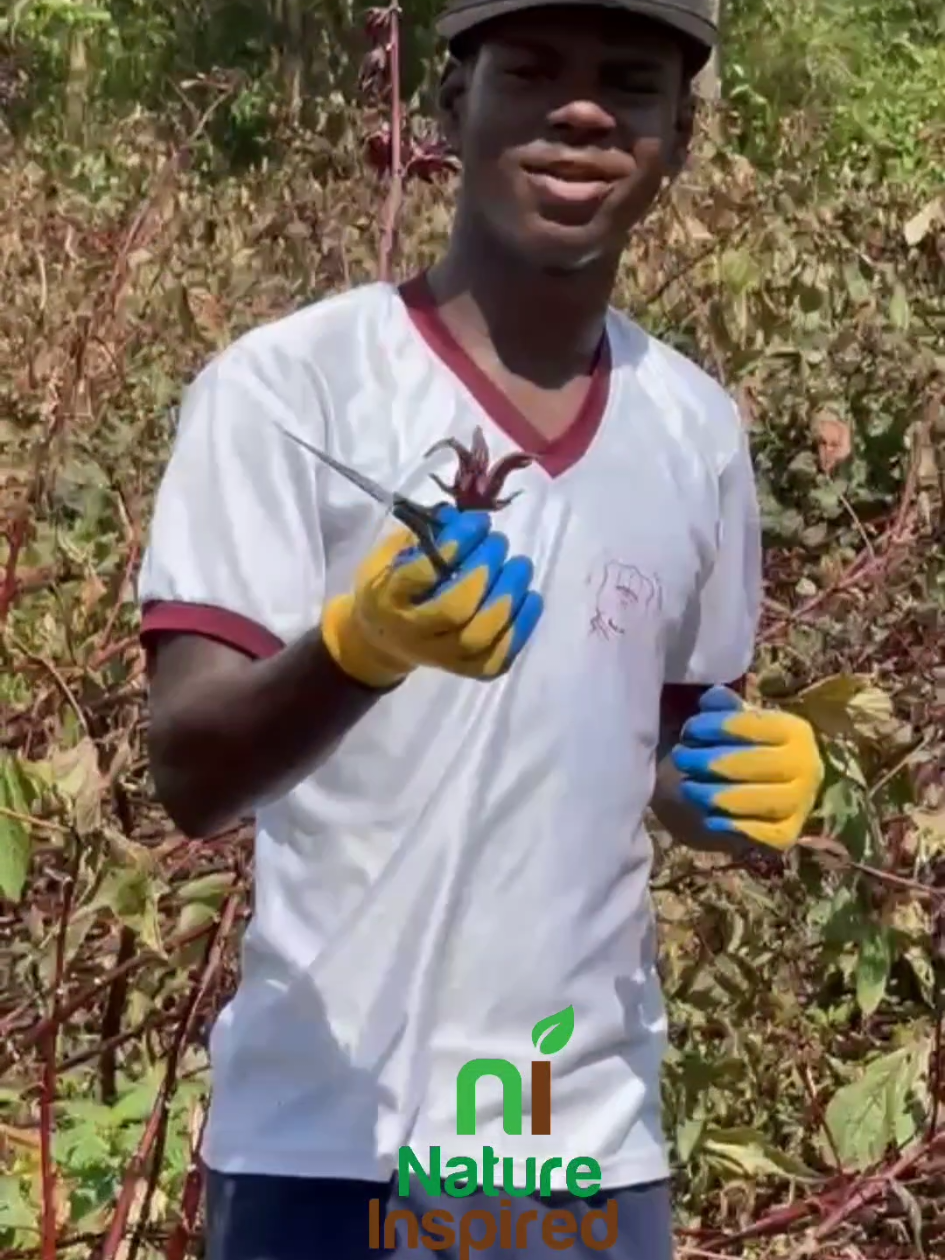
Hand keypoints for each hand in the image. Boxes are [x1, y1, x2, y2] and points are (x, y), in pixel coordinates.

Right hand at [320, 505, 543, 688]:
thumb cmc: (393, 586)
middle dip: (485, 570)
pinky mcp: (466, 671)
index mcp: (388, 598)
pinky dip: (520, 628)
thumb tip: (462, 515)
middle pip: (455, 609)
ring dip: (508, 597)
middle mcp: (413, 632)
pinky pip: (498, 657)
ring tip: (520, 565)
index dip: (455, 545)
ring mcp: (441, 657)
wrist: (384, 640)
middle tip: (499, 542)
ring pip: (479, 635)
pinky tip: (530, 598)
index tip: (478, 523)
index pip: (421, 573)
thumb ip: (424, 535)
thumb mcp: (392, 554)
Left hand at [670, 684, 823, 850]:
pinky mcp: (788, 834)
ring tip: (687, 787)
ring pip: (754, 800)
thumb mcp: (733, 724)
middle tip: (680, 759)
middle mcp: (807, 766)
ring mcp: (801, 803)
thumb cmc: (740, 749)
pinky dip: (730, 826)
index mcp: (796, 731)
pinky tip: (707, 817)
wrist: (754, 793)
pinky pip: (757, 833)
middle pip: (752, 764)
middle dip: (709, 761)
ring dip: (714, 794)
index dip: (717, 727)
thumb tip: (713, 697)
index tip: (689, 731)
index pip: (754, 726)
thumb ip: (723, 708)